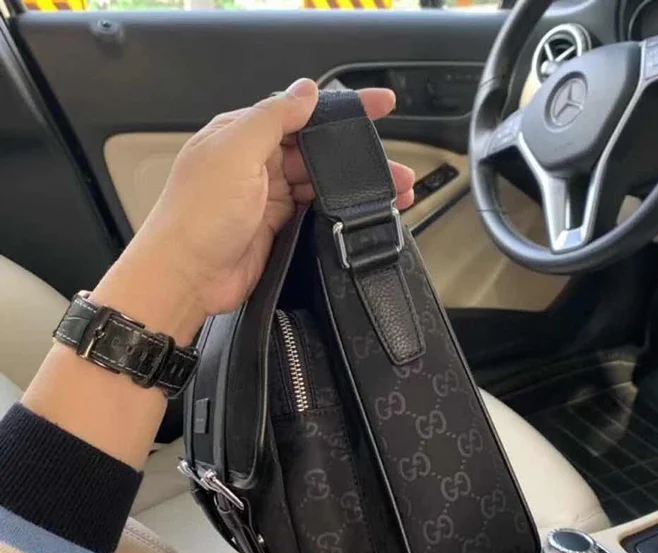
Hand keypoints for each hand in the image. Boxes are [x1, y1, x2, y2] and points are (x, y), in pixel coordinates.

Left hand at [125, 78, 415, 322]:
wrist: (186, 277)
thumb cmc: (198, 215)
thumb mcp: (235, 152)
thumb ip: (272, 118)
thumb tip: (305, 91)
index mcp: (244, 134)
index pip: (301, 111)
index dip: (342, 108)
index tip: (380, 105)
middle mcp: (257, 163)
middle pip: (317, 150)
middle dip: (356, 154)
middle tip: (392, 162)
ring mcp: (268, 197)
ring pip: (321, 183)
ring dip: (354, 186)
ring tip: (393, 191)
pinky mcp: (278, 228)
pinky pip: (316, 213)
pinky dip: (340, 212)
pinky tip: (361, 214)